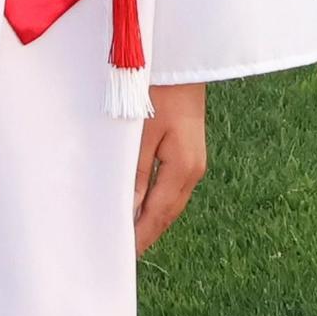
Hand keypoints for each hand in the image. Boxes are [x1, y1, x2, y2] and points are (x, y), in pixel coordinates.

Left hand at [134, 82, 206, 254]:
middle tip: (123, 253)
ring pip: (169, 199)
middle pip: (166, 211)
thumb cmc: (157, 90)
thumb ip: (134, 172)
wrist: (183, 58)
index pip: (158, 214)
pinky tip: (140, 202)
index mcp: (184, 169)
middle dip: (146, 232)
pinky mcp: (186, 148)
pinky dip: (154, 198)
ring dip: (150, 216)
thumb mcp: (140, 131)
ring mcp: (193, 159)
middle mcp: (193, 170)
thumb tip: (129, 211)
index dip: (141, 236)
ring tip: (128, 234)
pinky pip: (169, 184)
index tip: (123, 257)